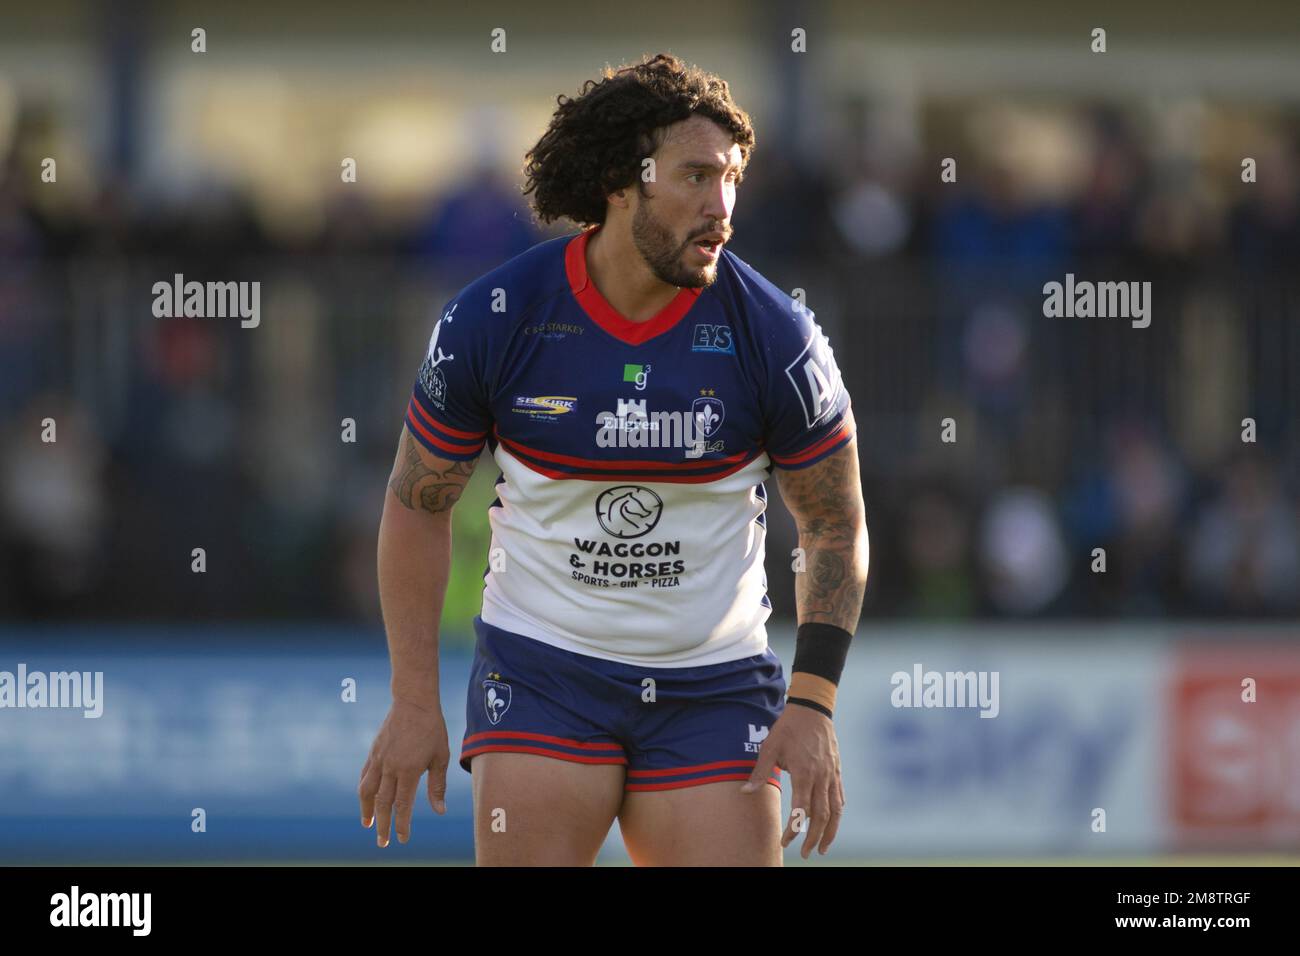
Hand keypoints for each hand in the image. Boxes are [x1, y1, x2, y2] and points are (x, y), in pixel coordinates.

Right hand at [358, 698, 449, 846]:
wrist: (413, 701)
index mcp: (408, 770)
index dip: (402, 825)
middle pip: (382, 803)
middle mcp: (390, 767)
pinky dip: (364, 791)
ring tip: (368, 824)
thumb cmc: (432, 728)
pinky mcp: (374, 752)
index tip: (402, 839)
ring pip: (367, 791)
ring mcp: (379, 759)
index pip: (402, 805)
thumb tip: (439, 811)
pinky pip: (365, 776)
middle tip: (382, 843)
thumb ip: (437, 785)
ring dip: (366, 810)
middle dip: (382, 825)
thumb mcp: (441, 757)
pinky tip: (367, 798)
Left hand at [741, 703, 844, 858]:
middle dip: (813, 838)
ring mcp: (832, 775)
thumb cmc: (788, 728)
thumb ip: (760, 772)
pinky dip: (837, 814)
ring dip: (830, 832)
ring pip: (836, 810)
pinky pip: (840, 798)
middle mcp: (821, 777)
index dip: (795, 828)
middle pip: (821, 816)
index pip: (802, 810)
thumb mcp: (770, 747)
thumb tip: (746, 792)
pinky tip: (831, 824)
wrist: (812, 709)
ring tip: (823, 848)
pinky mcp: (837, 771)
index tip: (786, 840)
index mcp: (804, 772)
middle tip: (806, 853)